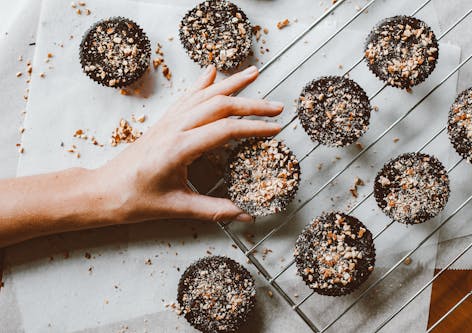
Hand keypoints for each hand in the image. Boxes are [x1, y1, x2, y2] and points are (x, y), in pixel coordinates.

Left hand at [96, 65, 282, 223]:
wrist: (104, 190)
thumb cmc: (135, 200)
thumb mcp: (177, 208)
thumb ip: (214, 210)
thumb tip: (246, 214)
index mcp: (180, 148)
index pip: (225, 130)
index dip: (254, 128)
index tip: (276, 129)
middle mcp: (175, 128)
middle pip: (219, 105)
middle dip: (251, 103)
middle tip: (277, 106)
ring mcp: (168, 122)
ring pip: (204, 95)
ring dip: (231, 83)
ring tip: (253, 73)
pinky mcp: (164, 123)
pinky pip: (187, 97)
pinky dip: (203, 84)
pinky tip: (212, 72)